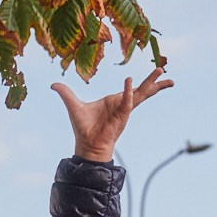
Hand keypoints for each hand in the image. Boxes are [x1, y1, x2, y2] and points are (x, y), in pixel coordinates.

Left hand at [53, 64, 172, 162]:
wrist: (87, 145)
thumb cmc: (83, 128)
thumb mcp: (73, 106)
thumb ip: (66, 93)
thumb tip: (53, 85)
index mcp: (114, 100)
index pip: (132, 88)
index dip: (141, 81)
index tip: (154, 74)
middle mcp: (122, 104)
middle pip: (142, 90)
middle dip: (153, 81)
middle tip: (163, 70)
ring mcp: (124, 110)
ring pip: (141, 94)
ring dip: (151, 84)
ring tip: (162, 73)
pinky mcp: (121, 116)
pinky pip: (126, 102)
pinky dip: (128, 92)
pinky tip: (129, 82)